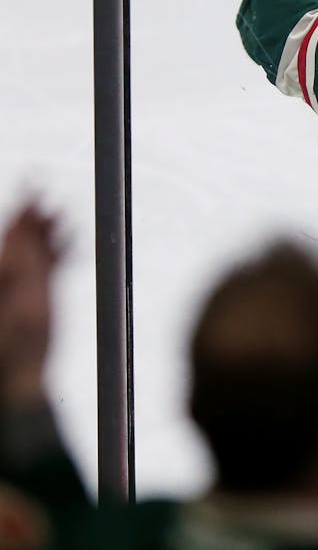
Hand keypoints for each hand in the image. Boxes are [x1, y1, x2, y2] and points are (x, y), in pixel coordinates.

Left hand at [0, 198, 62, 404]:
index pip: (11, 230)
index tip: (34, 179)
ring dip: (51, 233)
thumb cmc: (20, 343)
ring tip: (65, 217)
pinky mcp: (33, 298)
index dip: (23, 205)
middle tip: (49, 196)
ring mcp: (19, 287)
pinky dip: (61, 254)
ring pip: (35, 251)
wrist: (20, 377)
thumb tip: (24, 219)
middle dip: (37, 217)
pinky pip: (46, 267)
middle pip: (20, 238)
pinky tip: (72, 244)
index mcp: (2, 270)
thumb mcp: (26, 292)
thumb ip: (25, 255)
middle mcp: (7, 276)